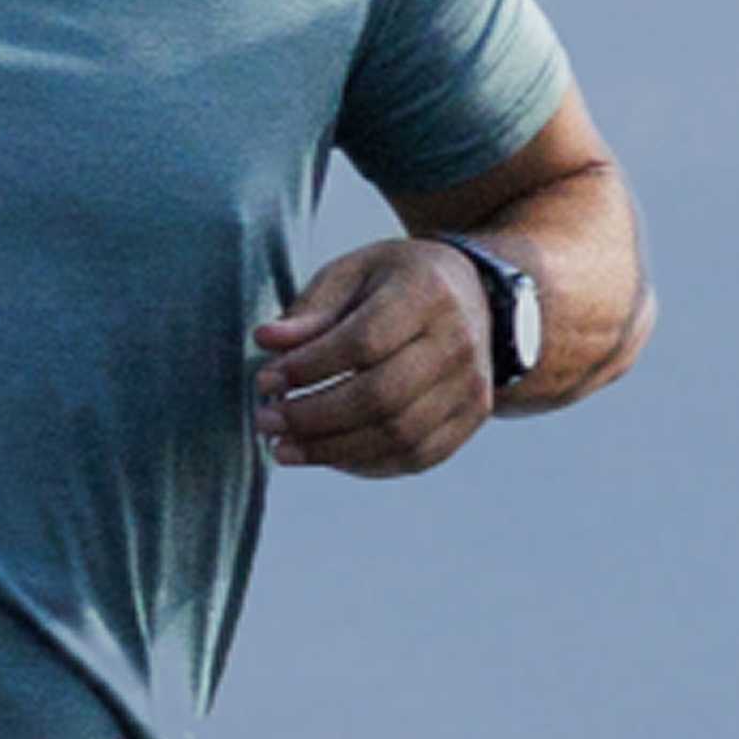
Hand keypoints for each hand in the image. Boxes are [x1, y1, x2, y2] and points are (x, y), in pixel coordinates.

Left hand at [254, 238, 491, 477]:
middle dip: (314, 418)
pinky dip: (365, 464)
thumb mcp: (352, 274)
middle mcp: (458, 341)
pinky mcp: (473, 417)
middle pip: (381, 397)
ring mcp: (472, 384)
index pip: (363, 342)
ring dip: (332, 450)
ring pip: (398, 435)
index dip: (309, 368)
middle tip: (266, 422)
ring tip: (284, 448)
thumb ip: (311, 310)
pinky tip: (326, 456)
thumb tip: (266, 341)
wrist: (473, 296)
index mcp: (427, 292)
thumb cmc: (396, 283)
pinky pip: (416, 456)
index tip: (265, 380)